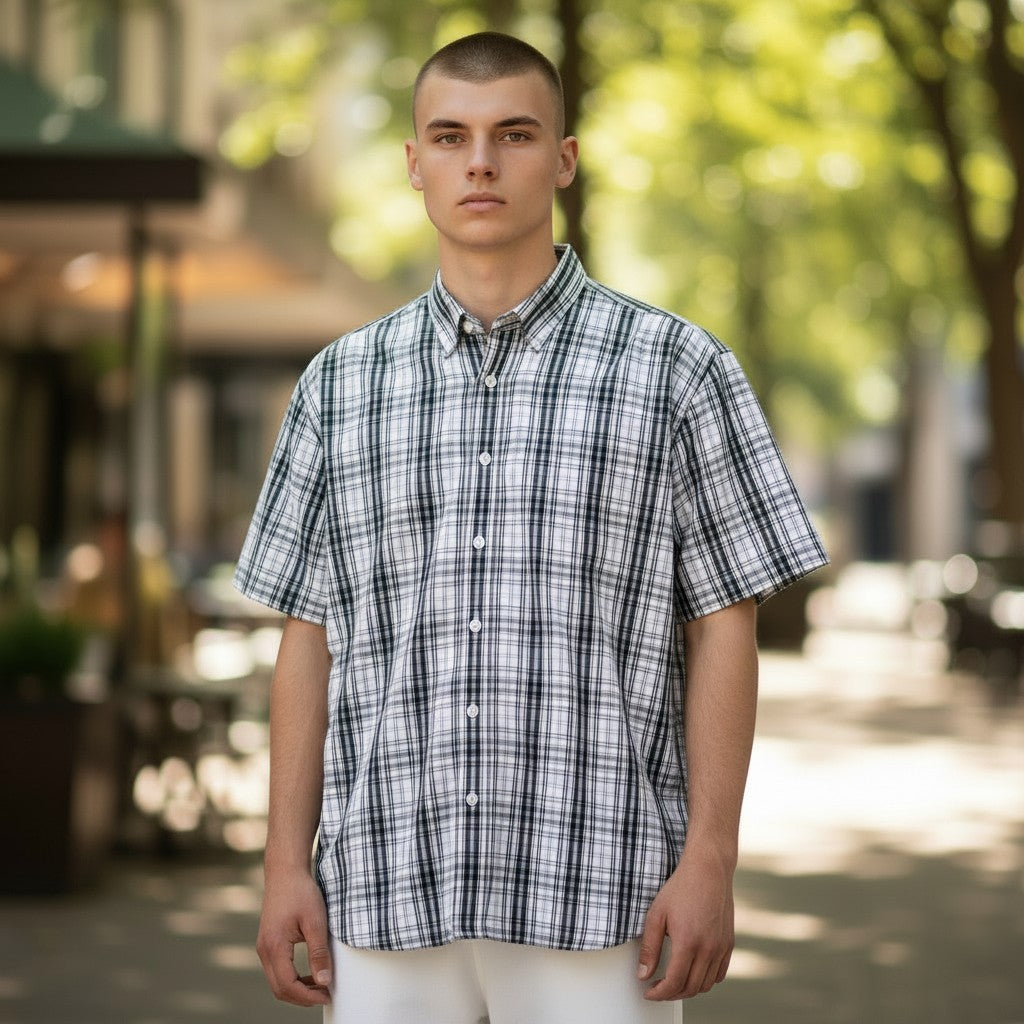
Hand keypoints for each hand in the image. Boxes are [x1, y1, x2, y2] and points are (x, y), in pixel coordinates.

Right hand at [256, 868, 332, 1005]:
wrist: (285, 872)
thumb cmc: (301, 892)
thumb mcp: (315, 921)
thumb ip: (319, 953)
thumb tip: (324, 981)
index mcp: (274, 947)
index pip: (288, 986)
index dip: (308, 996)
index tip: (327, 995)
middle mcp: (264, 950)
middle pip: (279, 989)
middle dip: (302, 998)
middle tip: (325, 994)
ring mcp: (264, 947)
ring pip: (277, 981)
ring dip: (297, 989)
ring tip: (320, 986)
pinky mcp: (268, 942)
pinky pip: (277, 970)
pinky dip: (292, 978)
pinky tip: (309, 973)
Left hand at [636, 845, 735, 999]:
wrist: (708, 870)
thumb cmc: (681, 888)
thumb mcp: (656, 914)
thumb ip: (649, 947)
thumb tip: (643, 974)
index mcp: (688, 942)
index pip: (674, 983)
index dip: (659, 993)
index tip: (650, 992)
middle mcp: (708, 948)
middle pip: (690, 988)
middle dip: (671, 994)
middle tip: (658, 988)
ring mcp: (721, 947)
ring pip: (706, 985)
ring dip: (689, 989)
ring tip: (674, 981)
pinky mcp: (729, 943)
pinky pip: (719, 973)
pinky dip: (706, 980)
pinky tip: (693, 972)